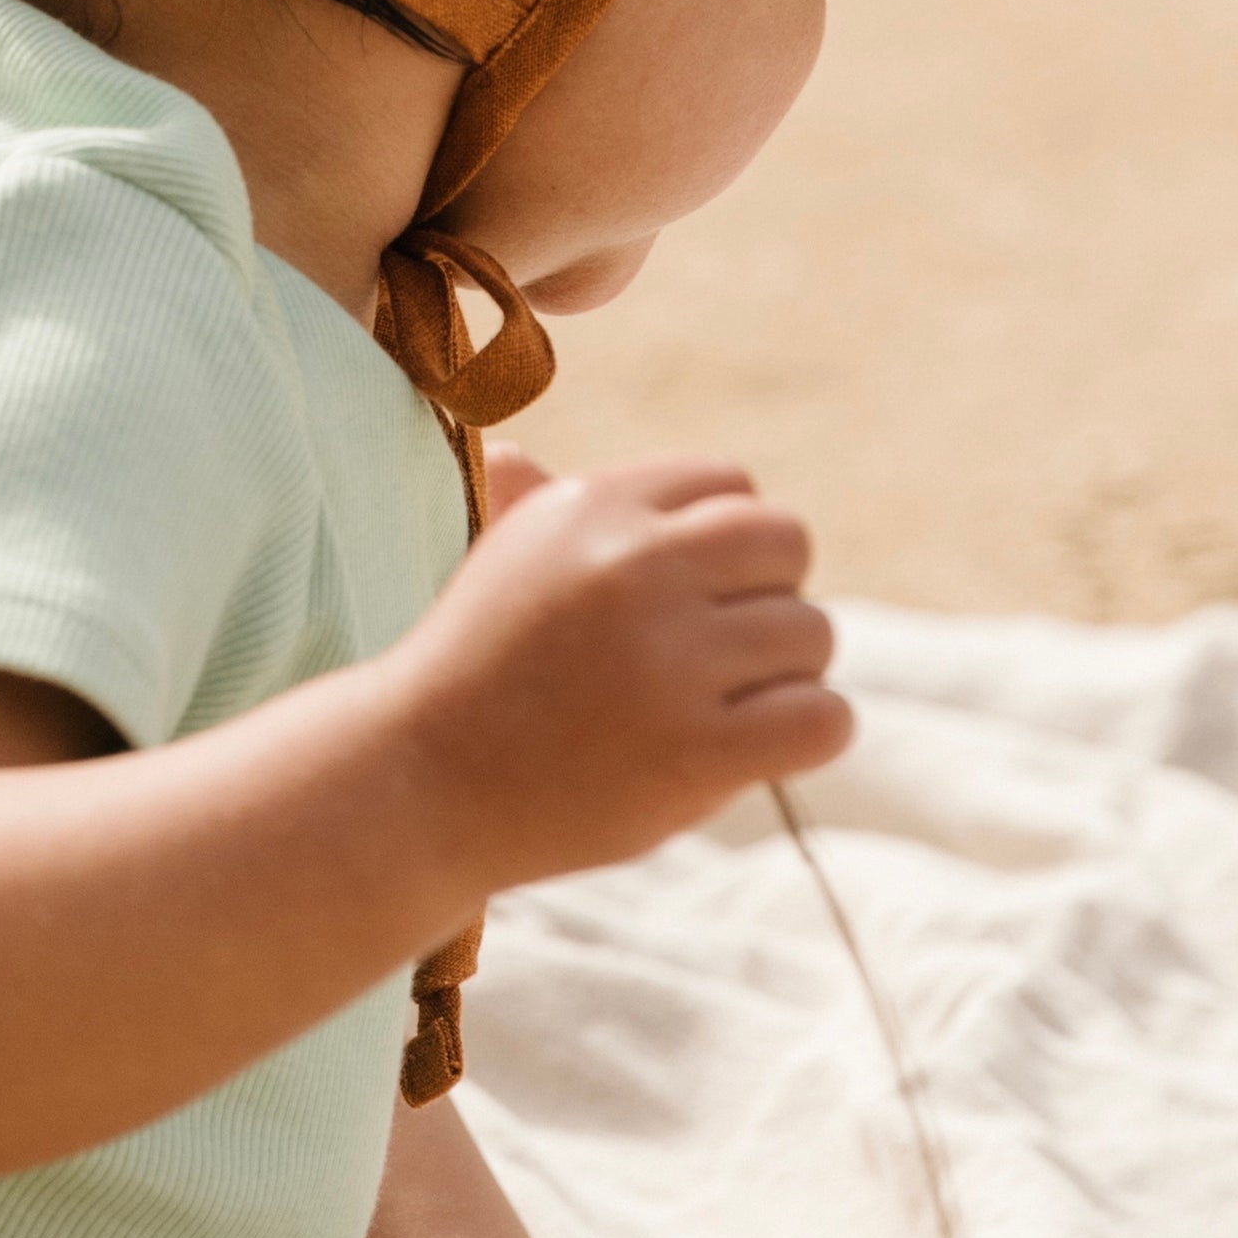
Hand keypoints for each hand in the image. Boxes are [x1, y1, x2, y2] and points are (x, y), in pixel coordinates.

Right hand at [385, 452, 850, 889]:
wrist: (416, 783)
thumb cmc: (469, 673)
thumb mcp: (498, 564)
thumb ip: (532, 504)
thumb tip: (512, 455)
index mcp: (595, 506)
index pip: (732, 485)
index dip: (725, 546)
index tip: (689, 597)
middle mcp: (636, 566)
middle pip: (787, 545)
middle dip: (767, 598)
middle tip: (718, 656)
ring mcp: (668, 660)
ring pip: (812, 635)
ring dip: (783, 676)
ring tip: (718, 710)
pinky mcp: (694, 751)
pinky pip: (822, 718)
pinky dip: (811, 735)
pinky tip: (759, 749)